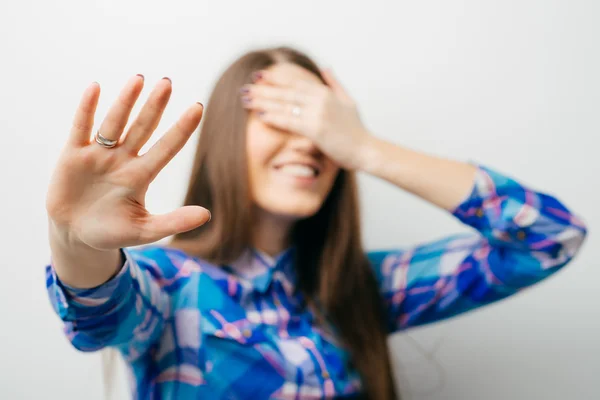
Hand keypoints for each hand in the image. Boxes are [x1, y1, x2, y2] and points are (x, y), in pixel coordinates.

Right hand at [46, 75, 209, 250]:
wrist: (75, 235)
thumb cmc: (112, 231)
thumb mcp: (144, 231)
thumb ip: (173, 222)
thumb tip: (207, 215)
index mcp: (141, 176)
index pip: (166, 148)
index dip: (181, 129)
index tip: (198, 108)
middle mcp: (123, 160)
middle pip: (142, 128)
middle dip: (154, 107)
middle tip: (167, 83)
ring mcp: (98, 155)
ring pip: (114, 123)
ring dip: (125, 101)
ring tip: (139, 79)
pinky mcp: (73, 156)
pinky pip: (81, 128)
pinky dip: (86, 109)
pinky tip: (96, 88)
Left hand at [240, 68, 371, 169]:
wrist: (366, 150)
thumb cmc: (356, 130)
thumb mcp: (348, 101)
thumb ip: (334, 83)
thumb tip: (325, 67)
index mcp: (326, 92)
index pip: (295, 80)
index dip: (276, 77)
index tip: (259, 76)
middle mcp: (321, 99)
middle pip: (286, 91)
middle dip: (264, 89)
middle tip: (245, 88)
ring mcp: (319, 113)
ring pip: (285, 104)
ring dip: (264, 102)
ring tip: (246, 100)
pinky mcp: (316, 129)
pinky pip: (291, 121)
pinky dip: (275, 117)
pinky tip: (261, 115)